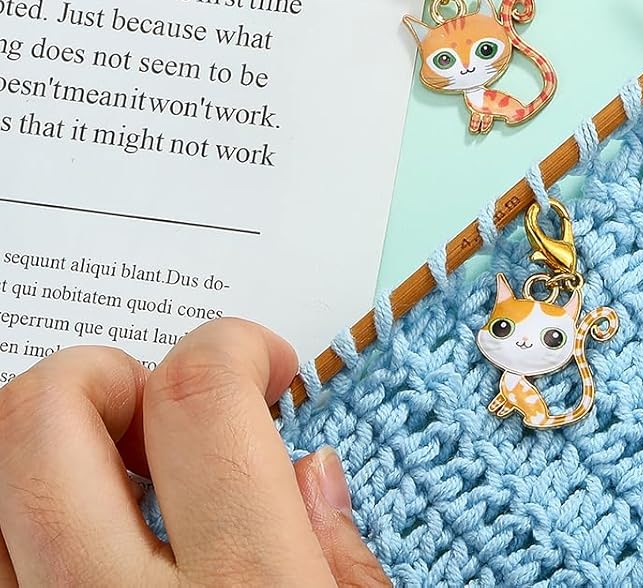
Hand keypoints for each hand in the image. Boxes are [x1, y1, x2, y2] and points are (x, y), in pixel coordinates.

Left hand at [0, 318, 387, 585]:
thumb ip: (343, 565)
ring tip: (116, 486)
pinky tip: (80, 543)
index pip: (199, 396)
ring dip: (54, 455)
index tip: (263, 371)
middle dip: (104, 373)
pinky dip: (17, 526)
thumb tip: (311, 471)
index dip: (232, 346)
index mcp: (243, 586)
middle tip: (160, 409)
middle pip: (48, 416)